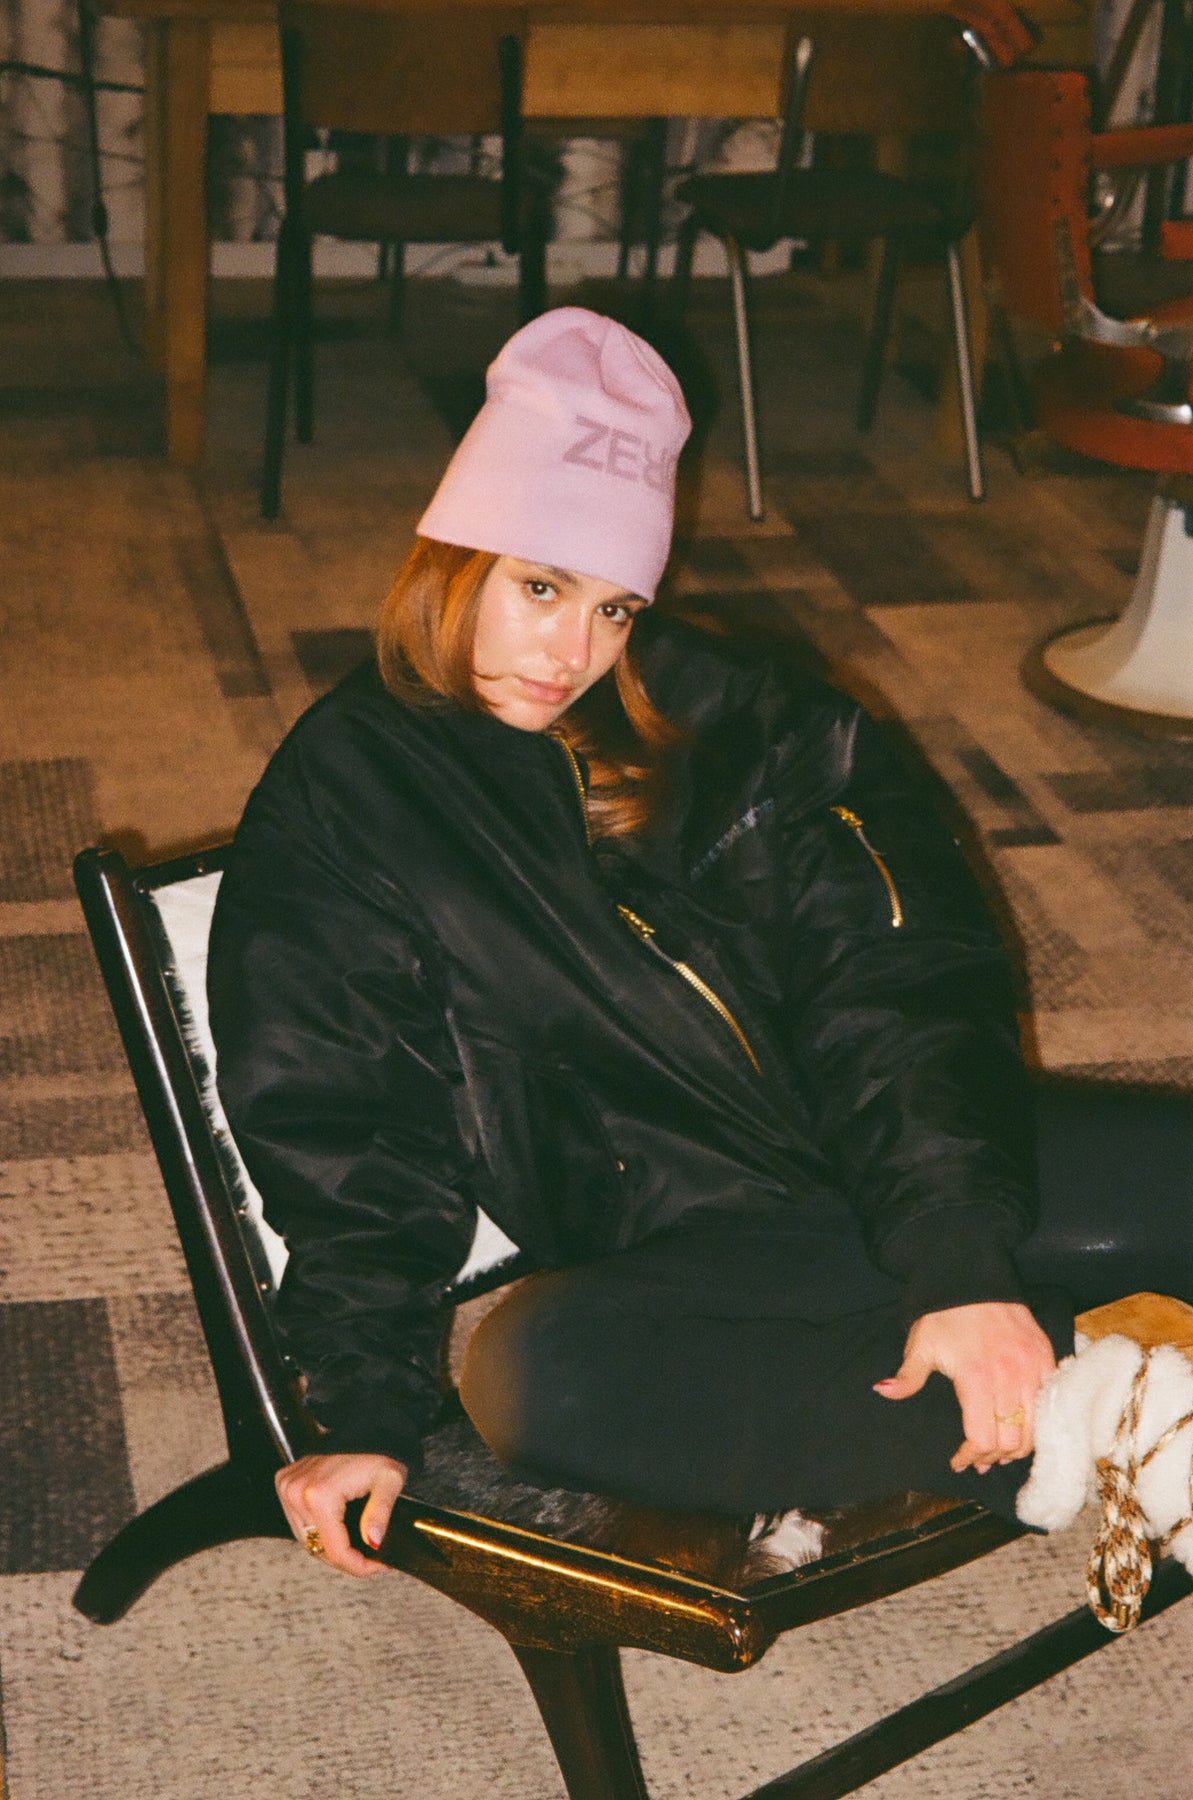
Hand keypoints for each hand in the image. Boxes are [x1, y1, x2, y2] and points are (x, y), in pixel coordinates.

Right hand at [276, 1452, 406, 1576]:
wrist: (366, 1424)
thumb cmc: (379, 1450)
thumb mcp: (389, 1481)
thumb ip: (380, 1513)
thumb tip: (373, 1543)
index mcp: (319, 1494)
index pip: (334, 1551)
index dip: (357, 1566)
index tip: (376, 1566)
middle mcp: (297, 1492)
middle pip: (318, 1549)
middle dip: (346, 1559)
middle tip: (371, 1559)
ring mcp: (287, 1487)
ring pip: (306, 1540)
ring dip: (330, 1547)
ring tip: (357, 1546)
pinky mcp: (285, 1484)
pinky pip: (299, 1523)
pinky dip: (318, 1530)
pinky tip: (338, 1530)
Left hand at [874, 1301, 1056, 1474]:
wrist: (973, 1275)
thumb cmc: (943, 1313)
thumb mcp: (920, 1344)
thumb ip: (907, 1376)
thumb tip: (882, 1391)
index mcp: (976, 1378)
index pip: (982, 1438)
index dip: (970, 1456)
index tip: (959, 1461)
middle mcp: (1009, 1378)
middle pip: (1010, 1441)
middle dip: (992, 1456)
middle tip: (980, 1459)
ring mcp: (1033, 1369)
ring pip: (1034, 1429)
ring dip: (1017, 1445)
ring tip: (1001, 1448)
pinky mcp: (1047, 1358)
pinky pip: (1050, 1405)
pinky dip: (1038, 1423)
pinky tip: (1023, 1425)